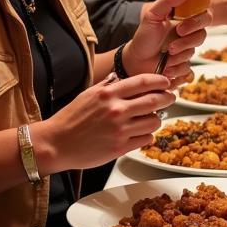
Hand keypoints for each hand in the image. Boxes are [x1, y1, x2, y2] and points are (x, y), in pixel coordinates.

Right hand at [37, 73, 176, 172]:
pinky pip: (146, 139)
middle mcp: (116, 110)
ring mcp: (120, 130)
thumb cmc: (71, 119)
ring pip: (154, 122)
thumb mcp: (88, 94)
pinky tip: (141, 132)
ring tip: (152, 118)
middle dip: (167, 98)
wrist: (56, 144)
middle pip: (155, 101)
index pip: (143, 82)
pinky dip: (147, 135)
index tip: (166, 82)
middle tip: (170, 98)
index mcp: (108, 94)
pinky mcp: (120, 148)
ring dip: (157, 119)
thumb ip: (108, 86)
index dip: (160, 81)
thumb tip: (124, 78)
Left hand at [122, 0, 226, 83]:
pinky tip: (168, 63)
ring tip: (169, 50)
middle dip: (193, 26)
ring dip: (184, 46)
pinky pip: (193, 59)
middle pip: (206, 18)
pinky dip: (179, 62)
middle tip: (178, 31)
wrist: (139, 62)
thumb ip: (167, 0)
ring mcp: (191, 38)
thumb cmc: (144, 36)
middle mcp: (190, 21)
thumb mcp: (152, 15)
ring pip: (200, 39)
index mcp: (183, 7)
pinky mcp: (190, 55)